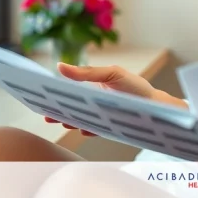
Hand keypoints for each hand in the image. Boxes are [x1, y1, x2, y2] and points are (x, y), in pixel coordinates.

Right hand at [43, 62, 186, 135]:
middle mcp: (94, 101)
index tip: (42, 94)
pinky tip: (82, 130)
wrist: (155, 105)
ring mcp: (100, 115)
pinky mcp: (108, 127)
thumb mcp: (112, 74)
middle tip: (46, 113)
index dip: (56, 92)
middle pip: (72, 106)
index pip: (70, 89)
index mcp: (92, 86)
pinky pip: (94, 130)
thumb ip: (87, 73)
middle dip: (58, 110)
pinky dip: (88, 130)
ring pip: (80, 119)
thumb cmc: (134, 86)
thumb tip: (60, 66)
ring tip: (62, 121)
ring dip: (70, 121)